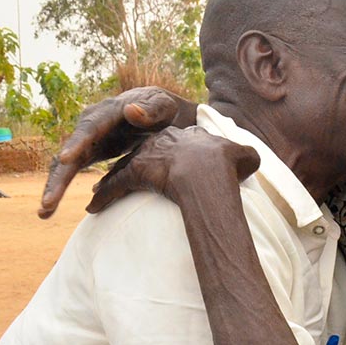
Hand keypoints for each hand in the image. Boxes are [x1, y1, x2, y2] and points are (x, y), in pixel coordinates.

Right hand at [38, 87, 184, 218]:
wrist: (158, 115)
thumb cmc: (162, 109)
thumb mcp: (163, 106)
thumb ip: (151, 108)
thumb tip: (131, 110)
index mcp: (107, 113)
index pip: (90, 128)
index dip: (78, 144)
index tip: (66, 160)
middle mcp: (89, 126)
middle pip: (69, 152)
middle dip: (59, 178)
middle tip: (48, 202)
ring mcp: (86, 141)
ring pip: (64, 166)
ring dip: (54, 188)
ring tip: (44, 212)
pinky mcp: (87, 154)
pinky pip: (69, 172)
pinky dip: (60, 189)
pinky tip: (49, 211)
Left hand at [85, 127, 259, 212]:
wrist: (208, 170)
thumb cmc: (227, 166)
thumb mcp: (246, 157)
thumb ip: (247, 156)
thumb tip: (252, 159)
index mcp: (189, 136)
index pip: (174, 143)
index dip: (168, 153)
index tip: (163, 164)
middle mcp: (165, 141)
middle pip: (144, 152)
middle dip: (133, 165)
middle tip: (126, 176)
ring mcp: (148, 155)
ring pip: (125, 167)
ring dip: (111, 181)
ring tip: (101, 194)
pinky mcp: (136, 171)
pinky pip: (115, 185)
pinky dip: (103, 197)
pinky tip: (93, 208)